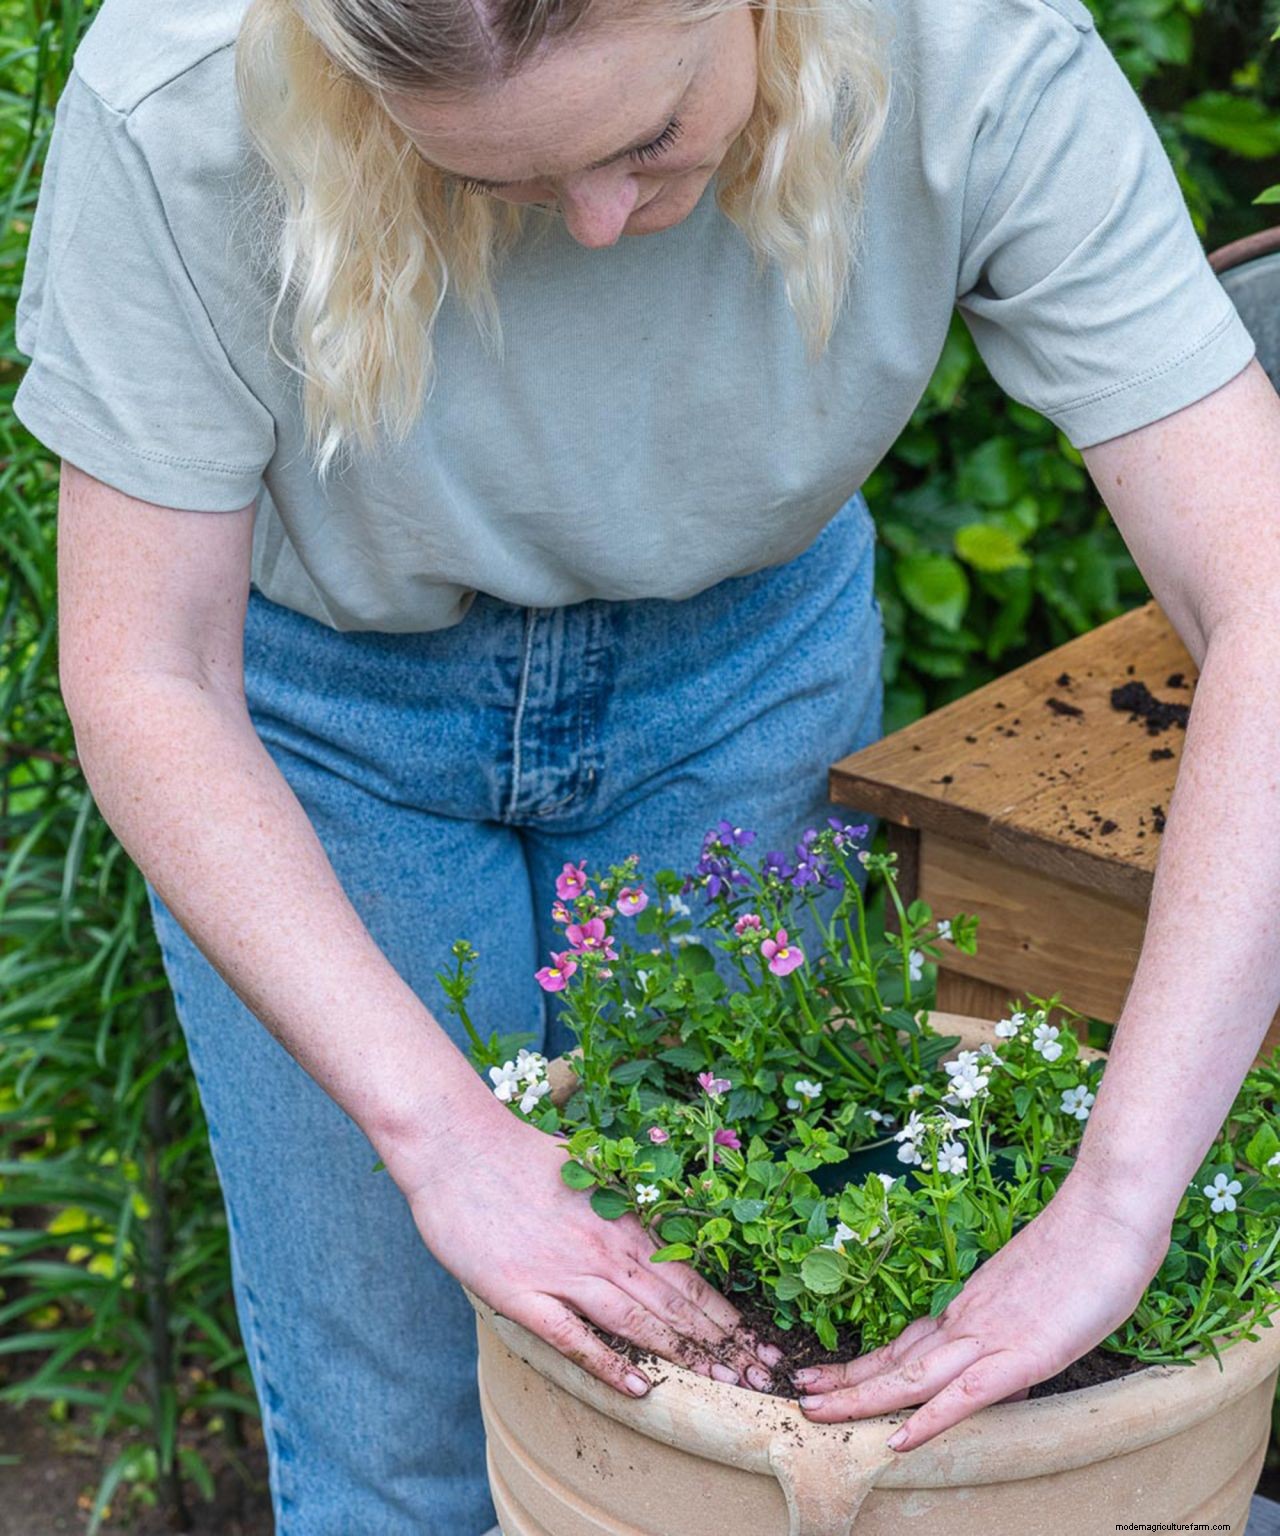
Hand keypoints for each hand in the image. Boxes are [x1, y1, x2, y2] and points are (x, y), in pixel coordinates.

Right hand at [402, 1106, 782, 1397]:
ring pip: (636, 1320)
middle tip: (760, 1376)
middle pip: (674, 1303)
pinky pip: (573, 1336)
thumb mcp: (587, 1170)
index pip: (687, 1275)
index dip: (727, 1314)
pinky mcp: (521, 1293)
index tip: (760, 1342)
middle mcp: (602, 1247)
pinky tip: (636, 1386)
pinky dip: (607, 1362)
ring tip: (722, 1383)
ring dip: (682, 1354)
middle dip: (722, 1343)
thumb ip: (623, 1205)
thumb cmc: (517, 1154)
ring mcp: (562, 1272)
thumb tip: (659, 1227)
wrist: (456, 1145)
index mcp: (620, 1218)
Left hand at [792, 1171, 1169, 1448]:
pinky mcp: (1023, 1354)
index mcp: (971, 1304)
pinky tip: (901, 1441)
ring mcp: (991, 1336)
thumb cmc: (1086, 1245)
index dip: (865, 1362)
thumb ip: (1017, 1319)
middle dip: (845, 1382)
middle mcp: (969, 1319)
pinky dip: (930, 1421)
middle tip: (800, 1396)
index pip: (907, 1341)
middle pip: (896, 1358)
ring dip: (862, 1399)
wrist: (1108, 1211)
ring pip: (913, 1377)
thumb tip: (1010, 1357)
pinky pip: (967, 1395)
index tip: (827, 1374)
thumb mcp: (1042, 1290)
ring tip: (818, 1414)